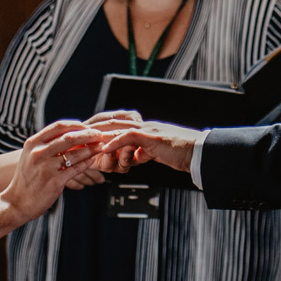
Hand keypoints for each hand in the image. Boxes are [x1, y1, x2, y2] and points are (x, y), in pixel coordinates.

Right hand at [2, 120, 103, 219]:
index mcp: (33, 143)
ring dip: (90, 149)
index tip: (86, 126)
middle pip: (69, 137)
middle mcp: (38, 153)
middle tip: (99, 134)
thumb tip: (67, 132)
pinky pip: (75, 169)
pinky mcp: (54, 182)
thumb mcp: (30, 155)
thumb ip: (45, 144)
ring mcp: (46, 168)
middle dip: (87, 135)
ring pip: (75, 154)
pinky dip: (86, 163)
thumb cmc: (27, 178)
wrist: (17, 202)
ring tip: (100, 147)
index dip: (75, 125)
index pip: (58, 127)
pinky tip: (92, 160)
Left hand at [89, 117, 203, 173]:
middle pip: (114, 124)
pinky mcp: (151, 137)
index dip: (103, 131)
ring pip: (119, 129)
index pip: (119, 127)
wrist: (199, 153)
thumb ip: (144, 152)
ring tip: (87, 142)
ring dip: (102, 136)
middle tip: (81, 137)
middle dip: (96, 130)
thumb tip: (135, 157)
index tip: (88, 138)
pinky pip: (129, 137)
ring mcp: (147, 130)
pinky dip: (115, 143)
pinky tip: (105, 149)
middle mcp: (144, 126)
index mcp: (144, 129)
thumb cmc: (182, 154)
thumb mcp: (158, 152)